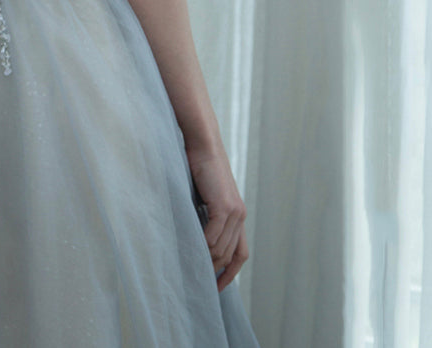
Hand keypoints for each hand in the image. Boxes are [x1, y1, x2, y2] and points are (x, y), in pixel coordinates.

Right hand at [187, 145, 248, 289]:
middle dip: (215, 270)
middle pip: (229, 255)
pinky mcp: (224, 207)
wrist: (203, 144)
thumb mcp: (206, 196)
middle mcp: (240, 216)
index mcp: (238, 215)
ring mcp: (234, 212)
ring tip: (191, 264)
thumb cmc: (199, 166)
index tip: (217, 288)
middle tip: (197, 278)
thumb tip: (196, 237)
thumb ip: (207, 215)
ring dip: (206, 259)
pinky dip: (203, 246)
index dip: (231, 273)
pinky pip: (213, 236)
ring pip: (221, 248)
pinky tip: (192, 247)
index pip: (241, 254)